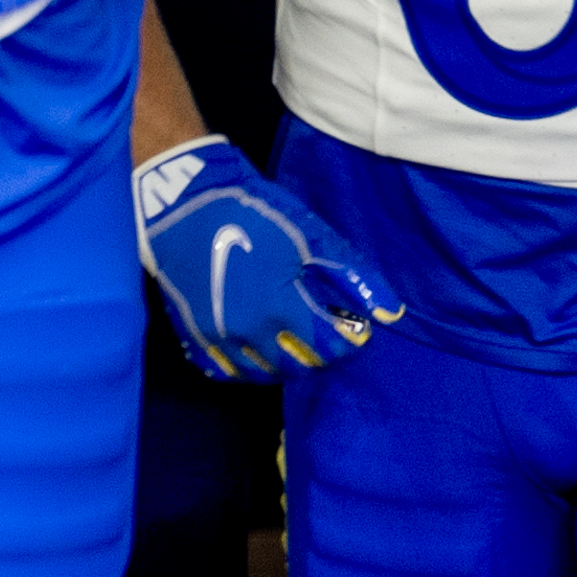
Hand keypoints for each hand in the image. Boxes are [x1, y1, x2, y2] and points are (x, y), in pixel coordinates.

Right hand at [136, 139, 404, 377]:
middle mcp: (249, 332)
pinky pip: (227, 372)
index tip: (351, 322)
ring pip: (265, 374)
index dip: (350, 338)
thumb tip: (391, 315)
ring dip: (288, 362)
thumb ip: (355, 276)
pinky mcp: (194, 336)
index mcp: (282, 308)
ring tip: (295, 337)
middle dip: (323, 351)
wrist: (185, 203)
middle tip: (326, 327)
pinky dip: (249, 366)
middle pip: (302, 366)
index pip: (332, 348)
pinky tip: (259, 346)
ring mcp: (218, 338)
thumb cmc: (255, 212)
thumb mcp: (311, 236)